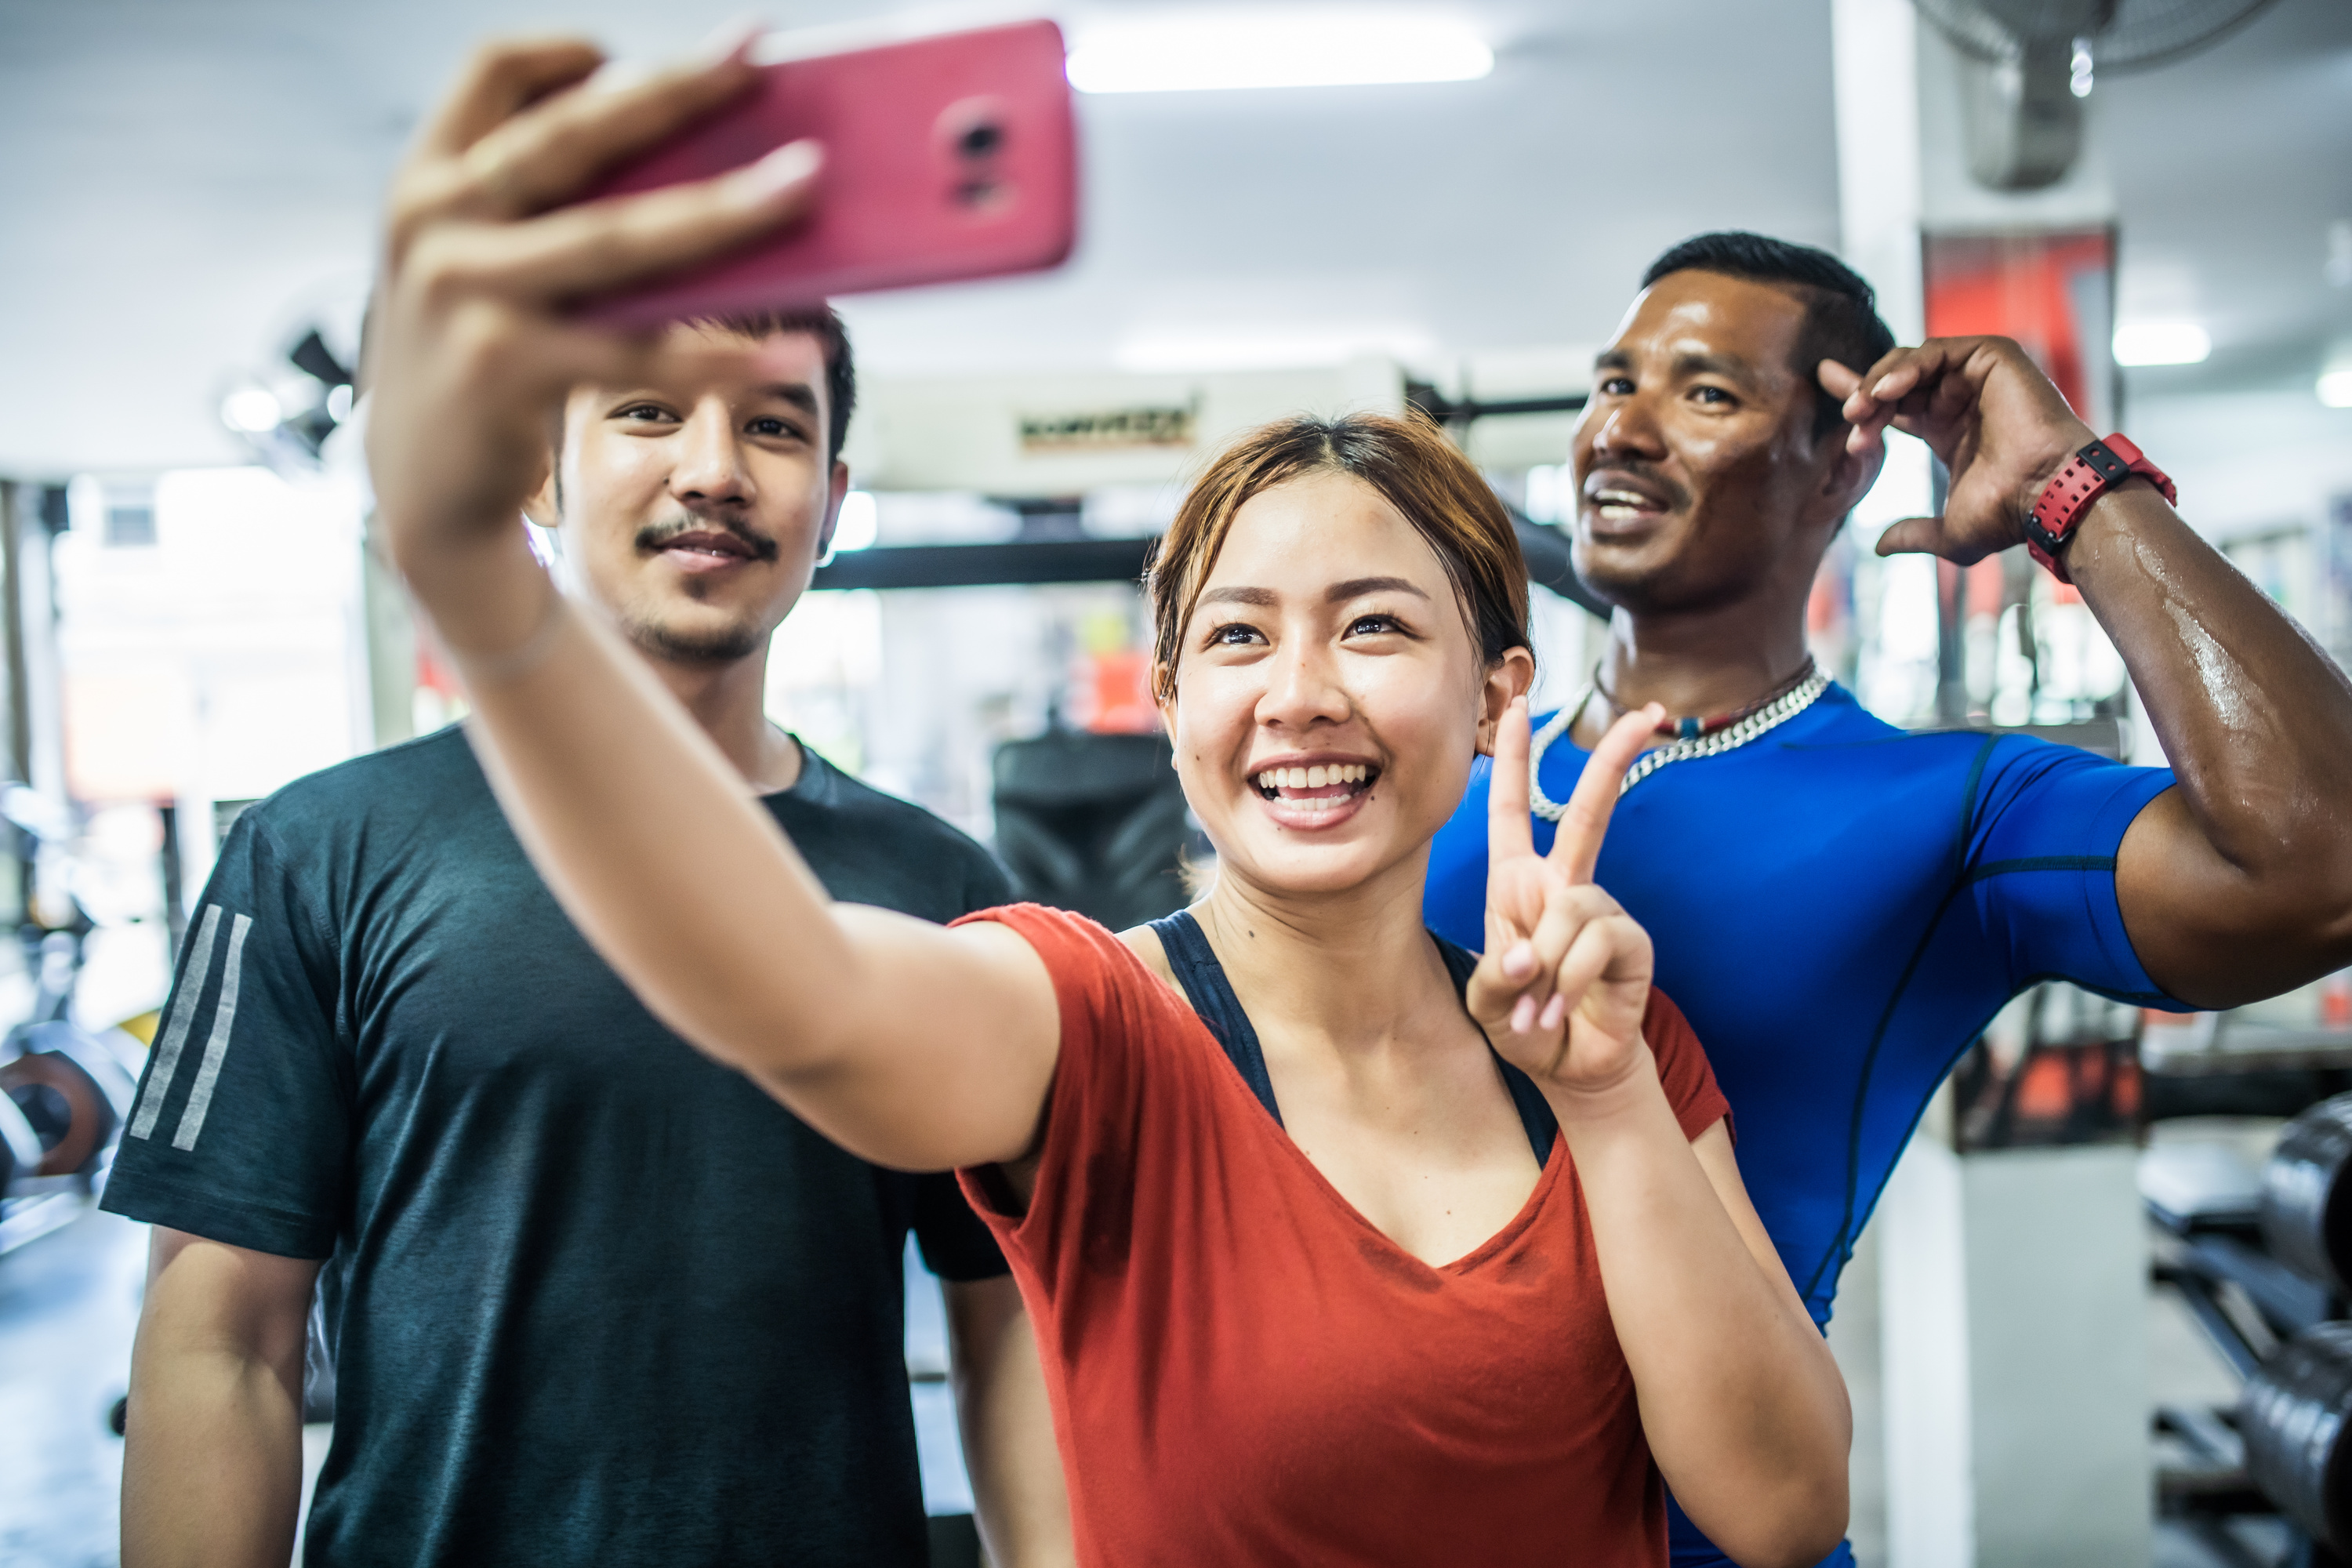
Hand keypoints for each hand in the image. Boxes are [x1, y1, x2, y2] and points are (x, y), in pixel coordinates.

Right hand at [364, 33, 819, 604]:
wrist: (423, 487)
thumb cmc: (482, 356)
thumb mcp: (484, 262)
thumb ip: (550, 207)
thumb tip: (701, 160)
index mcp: (428, 179)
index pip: (492, 71)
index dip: (572, 49)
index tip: (654, 50)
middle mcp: (434, 224)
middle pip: (573, 136)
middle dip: (675, 93)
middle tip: (758, 64)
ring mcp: (465, 296)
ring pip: (618, 239)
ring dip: (722, 209)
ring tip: (805, 185)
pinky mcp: (507, 371)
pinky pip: (639, 352)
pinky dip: (722, 352)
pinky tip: (792, 347)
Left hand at [1466, 697, 1659, 1096]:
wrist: (1566, 1069)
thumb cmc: (1522, 1025)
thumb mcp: (1485, 1001)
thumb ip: (1496, 976)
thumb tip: (1531, 954)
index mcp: (1517, 884)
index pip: (1514, 810)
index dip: (1516, 759)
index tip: (1518, 705)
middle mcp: (1563, 886)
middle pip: (1590, 810)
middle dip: (1615, 758)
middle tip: (1649, 713)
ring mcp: (1602, 911)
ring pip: (1572, 908)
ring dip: (1547, 967)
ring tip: (1539, 1009)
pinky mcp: (1631, 942)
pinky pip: (1596, 942)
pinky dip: (1570, 981)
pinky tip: (1563, 1011)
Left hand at [1820, 336, 2096, 565]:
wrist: (2047, 496)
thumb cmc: (2008, 515)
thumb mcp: (1949, 532)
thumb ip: (1913, 535)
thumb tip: (1878, 547)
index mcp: (1946, 430)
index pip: (1893, 407)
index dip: (1862, 404)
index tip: (1832, 402)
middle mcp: (1959, 400)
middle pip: (1896, 382)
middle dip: (1864, 396)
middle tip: (1847, 418)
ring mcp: (1976, 377)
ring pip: (1910, 363)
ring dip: (1879, 384)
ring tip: (1860, 411)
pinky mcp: (1992, 357)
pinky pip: (1935, 351)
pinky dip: (1906, 367)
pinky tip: (1886, 393)